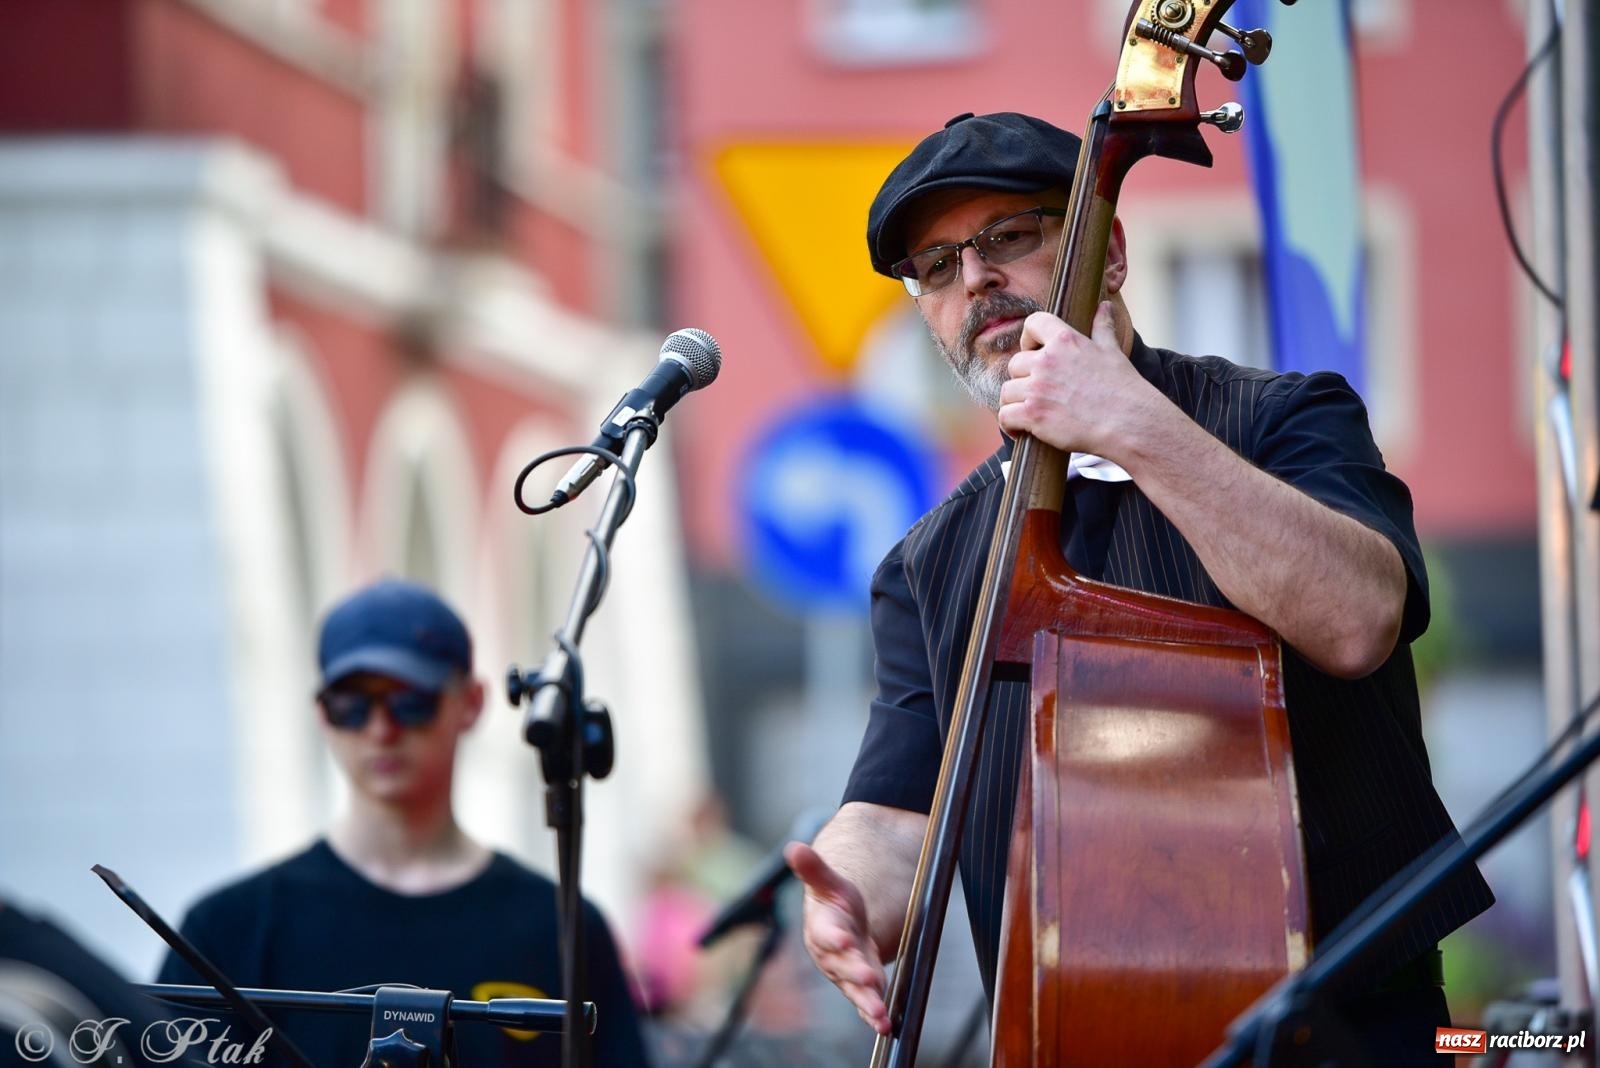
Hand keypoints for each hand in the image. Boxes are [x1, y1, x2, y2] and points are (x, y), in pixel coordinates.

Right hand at [785, 841, 891, 1033]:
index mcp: (822, 927)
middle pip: (842, 965)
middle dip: (855, 972)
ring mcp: (844, 973)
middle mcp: (830, 954)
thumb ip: (814, 869)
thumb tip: (794, 847)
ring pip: (854, 989)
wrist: (840, 925)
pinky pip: (864, 1002)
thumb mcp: (829, 882)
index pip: (826, 932)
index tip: (844, 940)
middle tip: (869, 978)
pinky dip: (872, 1014)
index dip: (834, 937)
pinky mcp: (858, 986)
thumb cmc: (833, 902)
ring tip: (880, 1013)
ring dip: (867, 1001)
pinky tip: (884, 1024)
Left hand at [997, 300, 1161, 457]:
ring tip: (1028, 414)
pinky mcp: (1032, 414)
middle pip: (1015, 364)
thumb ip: (1102, 328)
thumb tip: (1105, 306)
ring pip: (1007, 391)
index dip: (1028, 337)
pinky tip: (1021, 432)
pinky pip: (1005, 416)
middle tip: (1037, 393)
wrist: (1128, 422)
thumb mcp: (1112, 351)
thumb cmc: (1123, 389)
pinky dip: (1009, 425)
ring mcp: (1037, 388)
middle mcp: (1047, 361)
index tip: (1031, 350)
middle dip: (1023, 378)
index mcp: (1065, 341)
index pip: (1033, 323)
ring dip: (1015, 403)